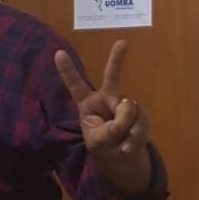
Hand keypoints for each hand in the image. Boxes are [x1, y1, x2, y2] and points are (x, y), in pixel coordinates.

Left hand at [54, 40, 150, 191]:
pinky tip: (127, 145)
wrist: (123, 157)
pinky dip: (135, 137)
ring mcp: (125, 103)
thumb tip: (124, 118)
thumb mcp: (98, 142)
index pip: (76, 85)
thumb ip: (108, 131)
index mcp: (88, 103)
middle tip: (122, 43)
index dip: (67, 71)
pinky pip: (140, 121)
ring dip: (126, 130)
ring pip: (128, 110)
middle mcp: (107, 98)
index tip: (58, 53)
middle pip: (112, 76)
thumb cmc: (104, 145)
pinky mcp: (140, 112)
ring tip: (120, 142)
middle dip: (116, 58)